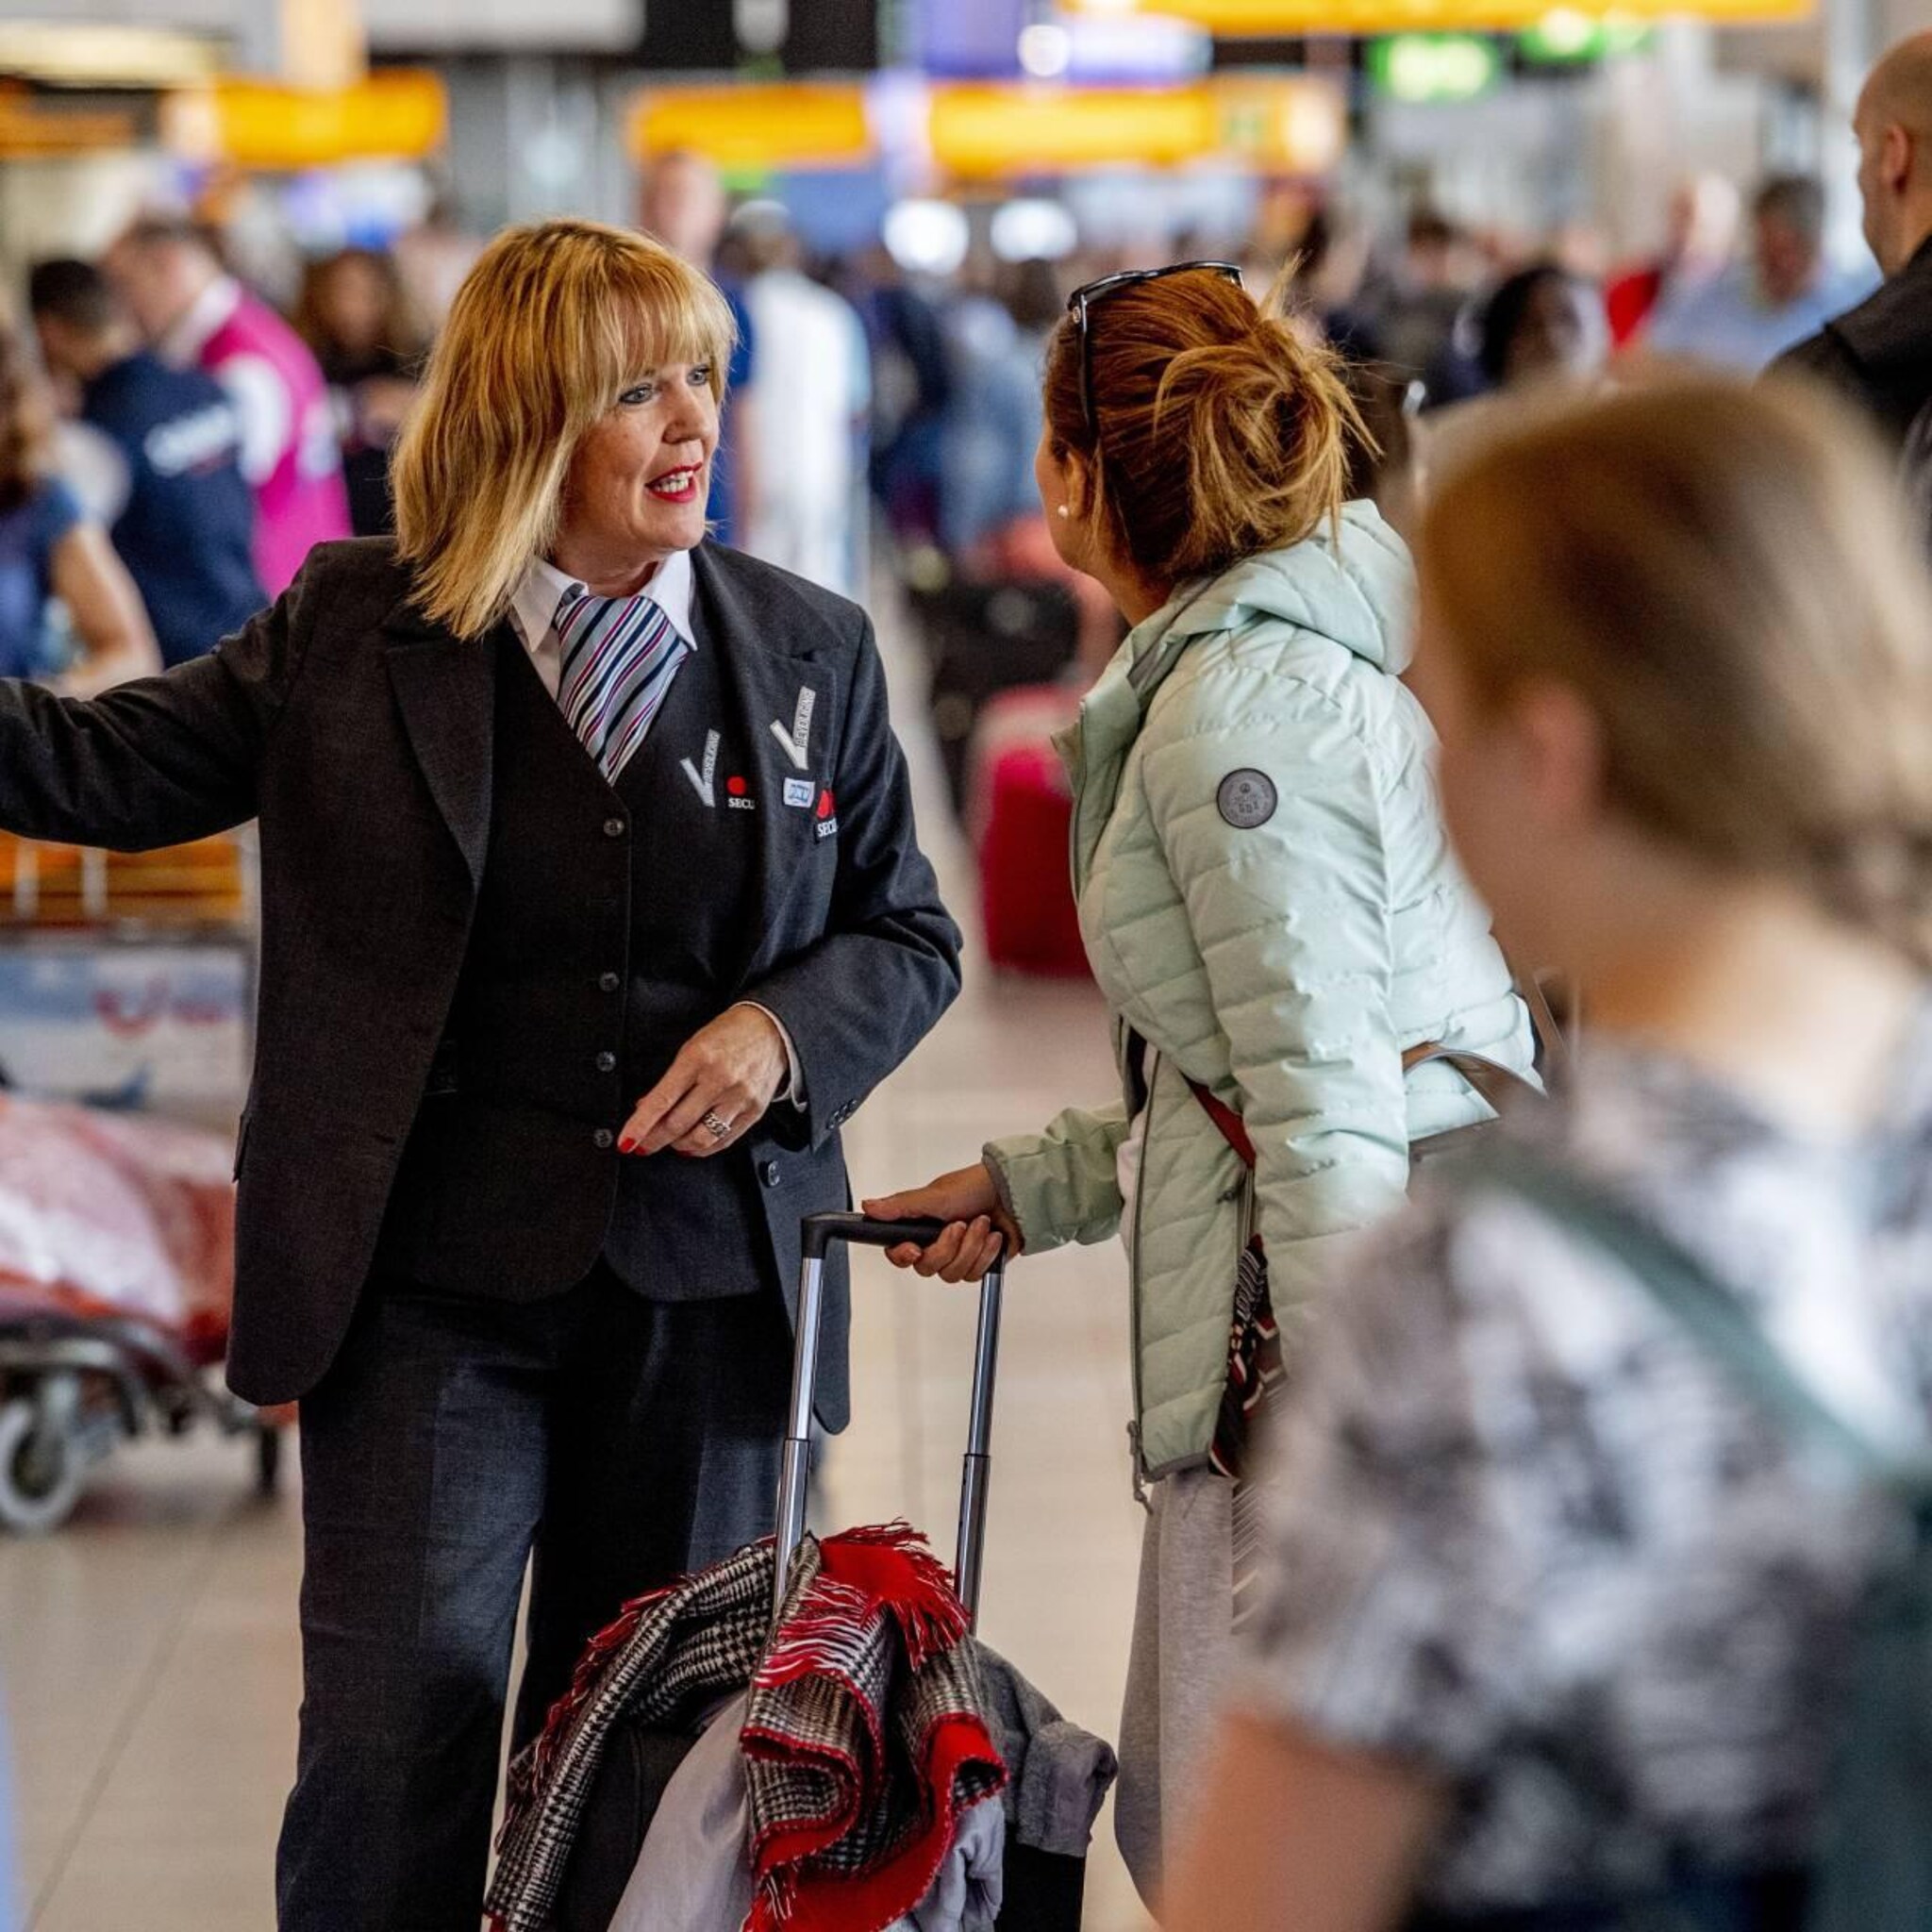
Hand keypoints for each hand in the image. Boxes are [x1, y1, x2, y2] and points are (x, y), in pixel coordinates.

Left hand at [621, 1007, 788, 1158]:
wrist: (771, 1030)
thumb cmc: (729, 1035)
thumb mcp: (692, 1047)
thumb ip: (672, 1080)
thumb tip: (647, 1108)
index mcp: (698, 1058)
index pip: (662, 1100)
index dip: (641, 1125)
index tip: (626, 1141)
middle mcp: (720, 1080)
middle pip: (678, 1124)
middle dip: (655, 1139)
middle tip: (643, 1144)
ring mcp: (739, 1098)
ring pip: (701, 1138)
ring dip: (679, 1145)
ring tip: (671, 1141)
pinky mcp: (754, 1111)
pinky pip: (724, 1140)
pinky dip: (704, 1147)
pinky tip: (693, 1145)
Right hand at [861, 1164, 1022, 1281]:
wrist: (1014, 1194)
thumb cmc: (975, 1187)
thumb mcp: (935, 1196)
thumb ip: (901, 1207)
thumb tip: (869, 1206)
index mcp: (920, 1227)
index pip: (899, 1253)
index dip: (904, 1255)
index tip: (915, 1248)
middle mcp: (936, 1242)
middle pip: (927, 1267)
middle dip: (948, 1247)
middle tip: (959, 1225)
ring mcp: (957, 1255)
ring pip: (952, 1274)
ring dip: (971, 1248)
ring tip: (981, 1224)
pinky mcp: (978, 1264)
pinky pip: (974, 1274)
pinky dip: (986, 1254)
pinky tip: (993, 1237)